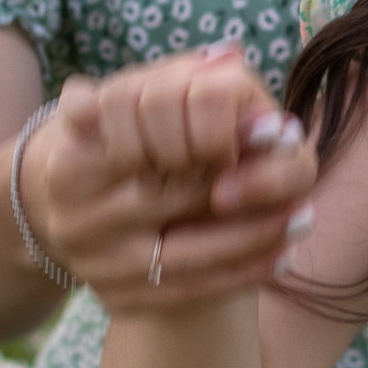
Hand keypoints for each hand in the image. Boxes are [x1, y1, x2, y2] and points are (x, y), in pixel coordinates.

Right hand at [20, 46, 317, 309]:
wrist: (62, 205)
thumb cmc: (115, 136)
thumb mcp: (134, 97)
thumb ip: (183, 83)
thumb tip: (235, 67)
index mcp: (72, 158)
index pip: (154, 146)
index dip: (217, 135)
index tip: (277, 130)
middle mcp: (76, 217)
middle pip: (172, 198)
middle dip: (243, 186)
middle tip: (301, 173)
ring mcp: (94, 264)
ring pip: (186, 255)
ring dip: (253, 237)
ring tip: (305, 219)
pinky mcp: (116, 300)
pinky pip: (188, 292)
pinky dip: (240, 274)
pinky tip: (284, 257)